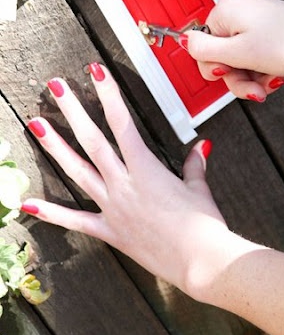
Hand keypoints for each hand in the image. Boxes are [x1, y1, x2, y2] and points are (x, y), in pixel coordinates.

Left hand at [22, 64, 229, 296]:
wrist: (200, 261)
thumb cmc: (203, 225)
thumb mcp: (199, 187)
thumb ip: (194, 165)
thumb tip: (200, 147)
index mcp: (147, 169)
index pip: (122, 122)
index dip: (109, 94)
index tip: (96, 73)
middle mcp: (124, 185)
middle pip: (92, 140)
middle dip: (73, 110)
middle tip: (56, 88)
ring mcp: (113, 207)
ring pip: (78, 171)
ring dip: (56, 148)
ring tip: (37, 126)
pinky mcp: (110, 231)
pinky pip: (76, 221)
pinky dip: (52, 213)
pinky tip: (30, 204)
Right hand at [186, 0, 283, 99]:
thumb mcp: (239, 52)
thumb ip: (204, 49)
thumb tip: (182, 40)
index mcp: (226, 8)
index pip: (202, 44)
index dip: (215, 66)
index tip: (230, 74)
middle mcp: (240, 10)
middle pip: (221, 54)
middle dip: (236, 76)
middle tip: (253, 85)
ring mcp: (257, 20)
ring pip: (239, 59)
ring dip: (251, 77)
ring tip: (268, 83)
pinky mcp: (271, 31)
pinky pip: (255, 56)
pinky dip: (263, 71)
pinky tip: (276, 77)